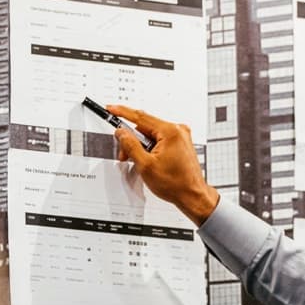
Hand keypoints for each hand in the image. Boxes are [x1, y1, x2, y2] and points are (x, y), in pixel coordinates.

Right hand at [108, 105, 219, 225]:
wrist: (192, 196)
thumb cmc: (176, 184)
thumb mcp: (146, 165)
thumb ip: (130, 146)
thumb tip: (121, 133)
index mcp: (170, 132)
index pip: (140, 117)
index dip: (122, 112)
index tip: (111, 109)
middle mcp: (177, 130)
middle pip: (145, 128)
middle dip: (132, 141)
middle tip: (125, 155)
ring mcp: (180, 137)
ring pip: (151, 135)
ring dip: (141, 147)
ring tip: (140, 163)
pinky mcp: (180, 144)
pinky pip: (159, 140)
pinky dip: (150, 149)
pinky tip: (149, 161)